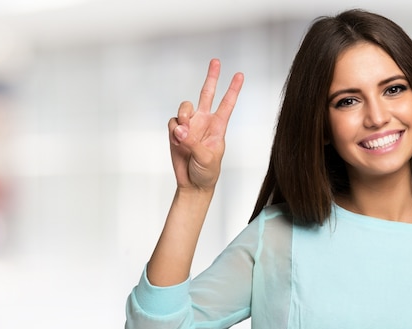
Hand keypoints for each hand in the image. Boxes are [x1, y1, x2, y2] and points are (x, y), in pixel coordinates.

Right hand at [167, 59, 243, 191]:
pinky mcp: (175, 132)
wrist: (193, 184)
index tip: (240, 74)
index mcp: (218, 127)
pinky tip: (177, 140)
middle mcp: (204, 122)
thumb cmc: (207, 172)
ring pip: (184, 107)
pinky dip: (173, 129)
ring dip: (183, 115)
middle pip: (207, 94)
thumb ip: (193, 142)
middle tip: (216, 61)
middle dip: (212, 77)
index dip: (233, 89)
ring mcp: (190, 126)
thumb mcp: (207, 158)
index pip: (227, 104)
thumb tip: (180, 129)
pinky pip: (172, 122)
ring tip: (184, 132)